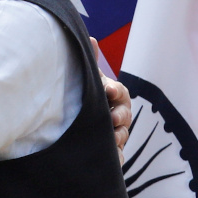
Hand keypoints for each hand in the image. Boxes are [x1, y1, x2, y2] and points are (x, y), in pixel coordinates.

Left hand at [90, 37, 131, 164]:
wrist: (72, 123)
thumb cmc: (85, 94)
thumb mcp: (88, 79)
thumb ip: (90, 61)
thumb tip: (90, 38)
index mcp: (114, 96)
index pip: (120, 93)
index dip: (115, 91)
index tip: (108, 90)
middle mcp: (117, 115)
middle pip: (124, 117)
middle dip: (119, 117)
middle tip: (111, 118)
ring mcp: (116, 134)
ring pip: (122, 137)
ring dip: (118, 137)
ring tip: (111, 138)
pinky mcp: (110, 154)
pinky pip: (116, 158)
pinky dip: (116, 159)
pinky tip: (112, 158)